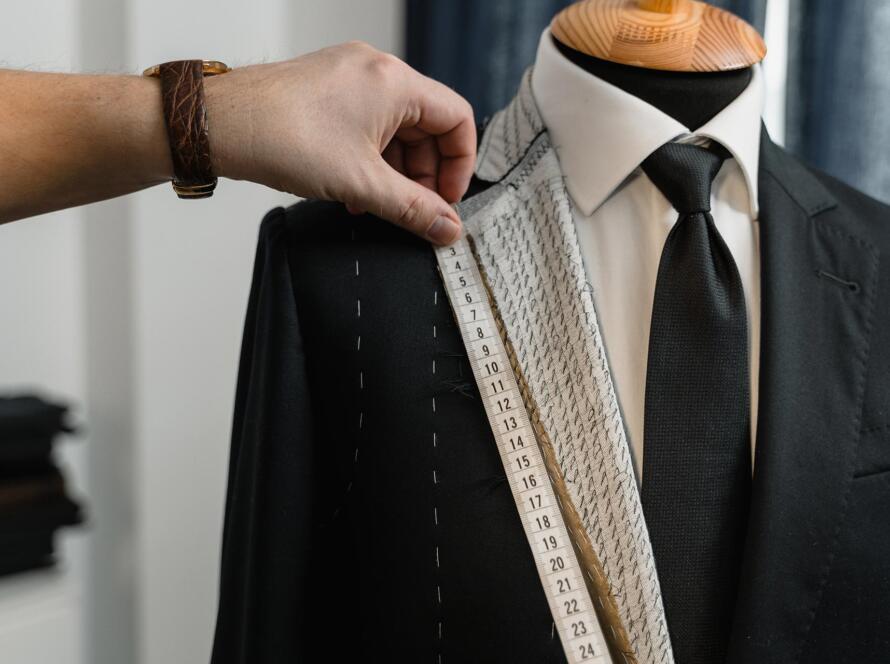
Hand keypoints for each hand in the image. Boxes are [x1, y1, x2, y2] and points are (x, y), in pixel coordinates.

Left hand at [205, 42, 475, 244]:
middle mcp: (376, 71)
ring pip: (396, 129)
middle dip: (423, 174)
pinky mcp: (328, 90)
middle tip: (412, 211)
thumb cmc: (282, 137)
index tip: (446, 201)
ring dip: (395, 171)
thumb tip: (447, 228)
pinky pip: (368, 124)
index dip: (460, 166)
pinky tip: (354, 189)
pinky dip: (371, 158)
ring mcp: (350, 77)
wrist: (220, 125)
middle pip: (427, 126)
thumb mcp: (361, 184)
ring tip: (376, 205)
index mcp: (395, 82)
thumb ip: (412, 209)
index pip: (457, 119)